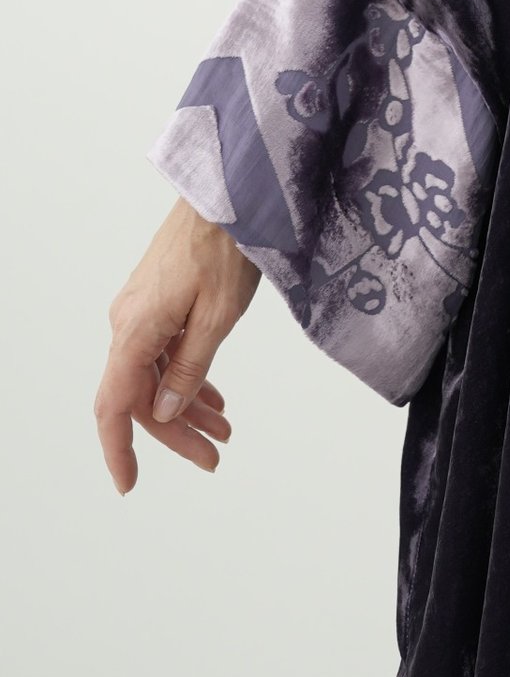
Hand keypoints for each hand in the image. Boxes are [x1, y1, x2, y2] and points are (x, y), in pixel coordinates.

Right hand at [95, 197, 259, 493]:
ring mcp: (142, 311)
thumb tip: (164, 412)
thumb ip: (190, 369)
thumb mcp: (217, 318)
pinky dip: (188, 378)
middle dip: (175, 432)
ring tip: (223, 433)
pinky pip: (164, 352)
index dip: (119, 450)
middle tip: (213, 457)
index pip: (114, 405)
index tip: (128, 484)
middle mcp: (128, 323)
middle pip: (141, 396)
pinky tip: (213, 398)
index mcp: (135, 331)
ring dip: (187, 406)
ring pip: (155, 375)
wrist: (228, 193)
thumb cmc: (225, 246)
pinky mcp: (158, 300)